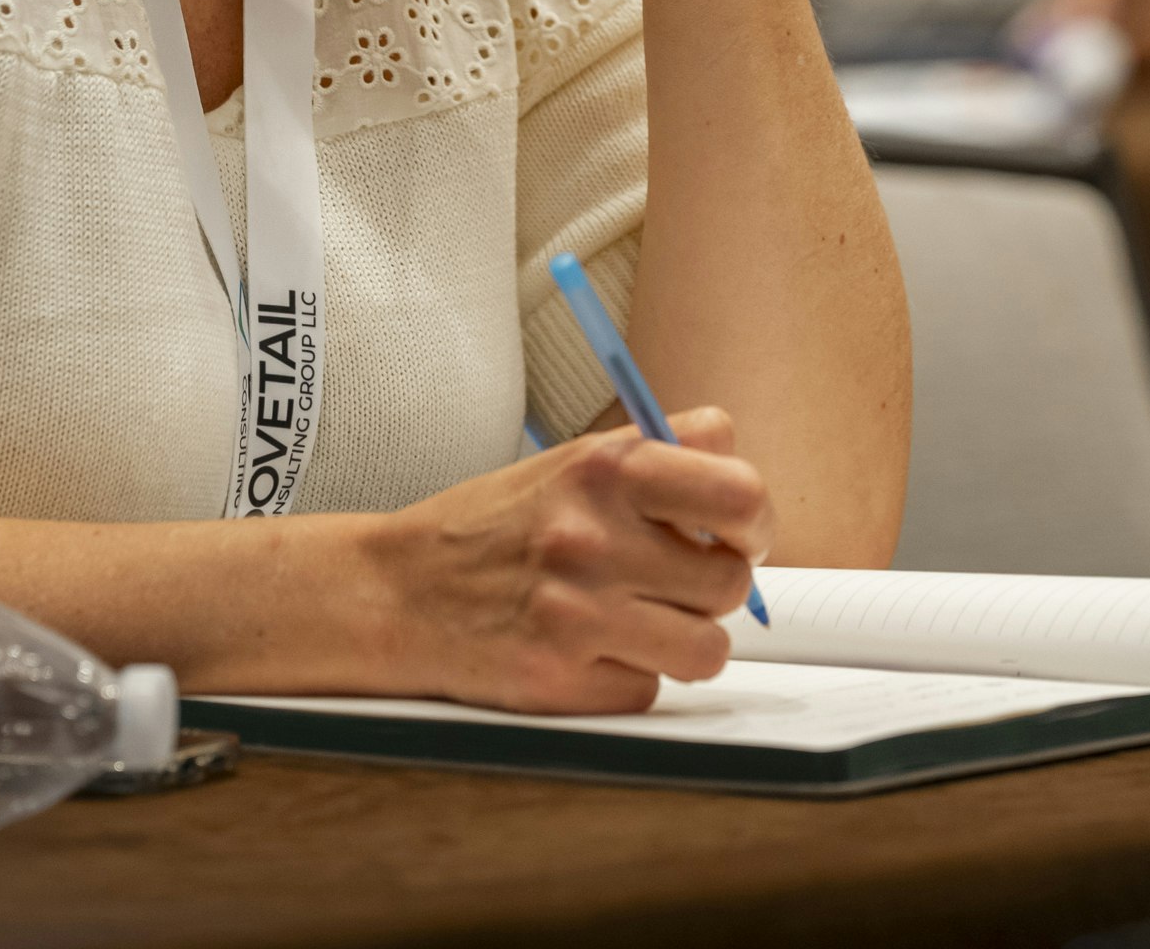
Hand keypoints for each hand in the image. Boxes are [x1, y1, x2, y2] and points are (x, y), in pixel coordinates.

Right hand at [355, 405, 771, 712]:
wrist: (396, 592)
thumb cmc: (492, 528)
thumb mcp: (570, 464)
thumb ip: (659, 458)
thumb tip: (739, 482)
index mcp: (603, 470)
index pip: (740, 492)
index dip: (754, 523)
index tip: (738, 536)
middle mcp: (592, 538)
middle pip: (730, 582)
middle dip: (711, 589)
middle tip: (671, 584)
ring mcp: (576, 614)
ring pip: (706, 649)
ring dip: (683, 643)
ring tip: (636, 623)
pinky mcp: (559, 681)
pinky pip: (649, 691)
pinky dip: (629, 679)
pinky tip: (587, 654)